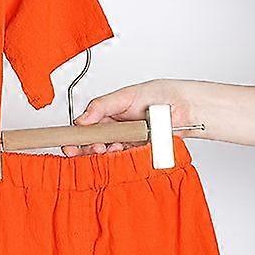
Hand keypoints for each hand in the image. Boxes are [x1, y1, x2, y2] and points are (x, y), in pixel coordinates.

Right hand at [63, 79, 195, 157]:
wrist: (186, 106)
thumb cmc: (160, 95)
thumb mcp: (125, 95)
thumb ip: (101, 106)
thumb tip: (81, 119)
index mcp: (109, 115)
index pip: (86, 128)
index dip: (76, 137)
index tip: (68, 144)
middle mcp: (117, 130)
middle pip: (94, 144)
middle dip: (86, 148)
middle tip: (82, 149)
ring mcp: (129, 142)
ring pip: (108, 154)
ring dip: (102, 153)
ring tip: (104, 147)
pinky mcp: (141, 152)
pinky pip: (126, 159)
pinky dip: (119, 157)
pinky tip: (118, 150)